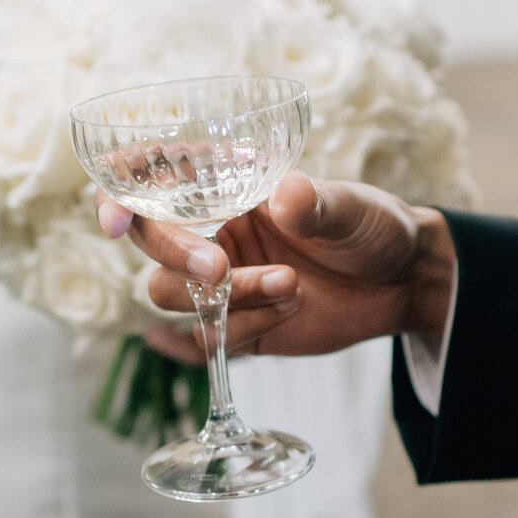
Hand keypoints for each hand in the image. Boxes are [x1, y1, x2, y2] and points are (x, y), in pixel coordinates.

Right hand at [96, 172, 456, 364]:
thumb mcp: (354, 208)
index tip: (116, 218)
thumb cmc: (373, 227)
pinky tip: (287, 313)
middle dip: (178, 256)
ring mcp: (218, 282)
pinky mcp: (236, 326)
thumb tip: (286, 194)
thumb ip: (318, 204)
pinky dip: (246, 329)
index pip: (148, 180)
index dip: (116, 195)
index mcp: (225, 185)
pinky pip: (210, 338)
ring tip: (292, 286)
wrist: (401, 284)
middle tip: (222, 268)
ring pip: (173, 296)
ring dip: (226, 298)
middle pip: (148, 244)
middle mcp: (210, 229)